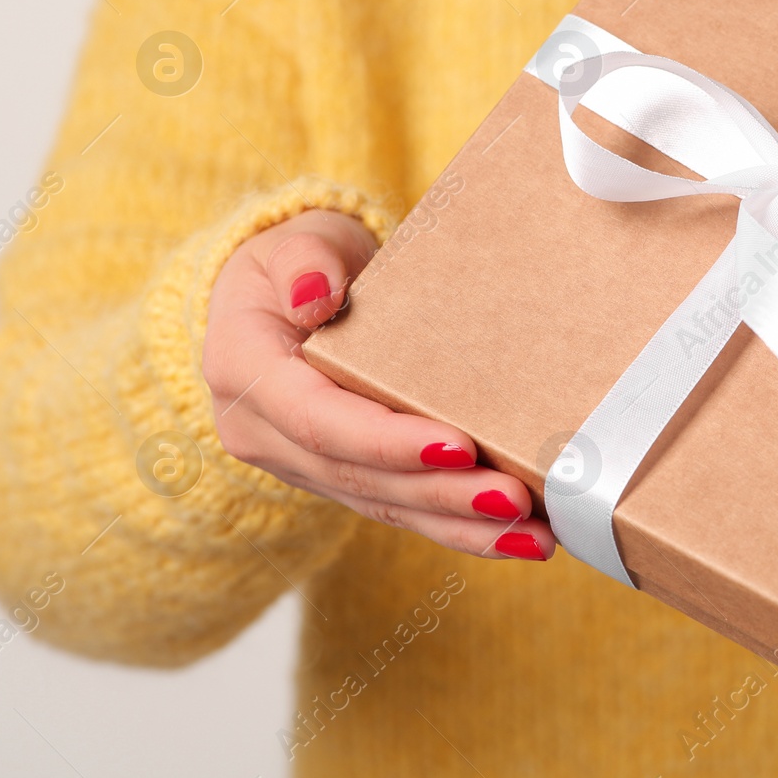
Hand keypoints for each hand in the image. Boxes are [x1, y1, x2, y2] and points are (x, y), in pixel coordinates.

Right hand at [202, 209, 555, 559]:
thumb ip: (304, 258)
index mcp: (246, 373)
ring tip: (532, 536)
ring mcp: (303, 465)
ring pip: (387, 507)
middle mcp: (266, 434)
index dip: (389, 441)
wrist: (290, 292)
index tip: (458, 445)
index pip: (321, 421)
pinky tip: (517, 539)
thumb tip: (315, 295)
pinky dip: (459, 528)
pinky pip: (402, 510)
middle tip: (514, 498)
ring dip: (462, 527)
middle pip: (362, 477)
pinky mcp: (344, 478)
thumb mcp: (297, 239)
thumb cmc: (301, 260)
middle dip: (442, 494)